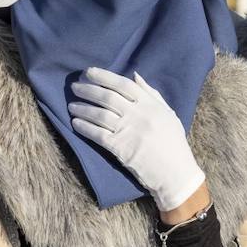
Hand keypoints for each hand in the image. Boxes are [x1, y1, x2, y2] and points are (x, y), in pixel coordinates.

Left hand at [67, 68, 205, 212]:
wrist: (175, 174)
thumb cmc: (173, 143)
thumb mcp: (168, 114)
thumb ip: (152, 94)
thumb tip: (135, 75)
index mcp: (150, 104)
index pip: (123, 84)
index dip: (103, 76)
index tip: (88, 72)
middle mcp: (138, 114)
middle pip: (107, 97)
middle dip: (88, 90)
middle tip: (74, 87)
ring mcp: (128, 131)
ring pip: (99, 114)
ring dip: (82, 108)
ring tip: (71, 106)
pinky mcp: (120, 148)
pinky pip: (98, 134)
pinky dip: (84, 127)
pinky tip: (75, 123)